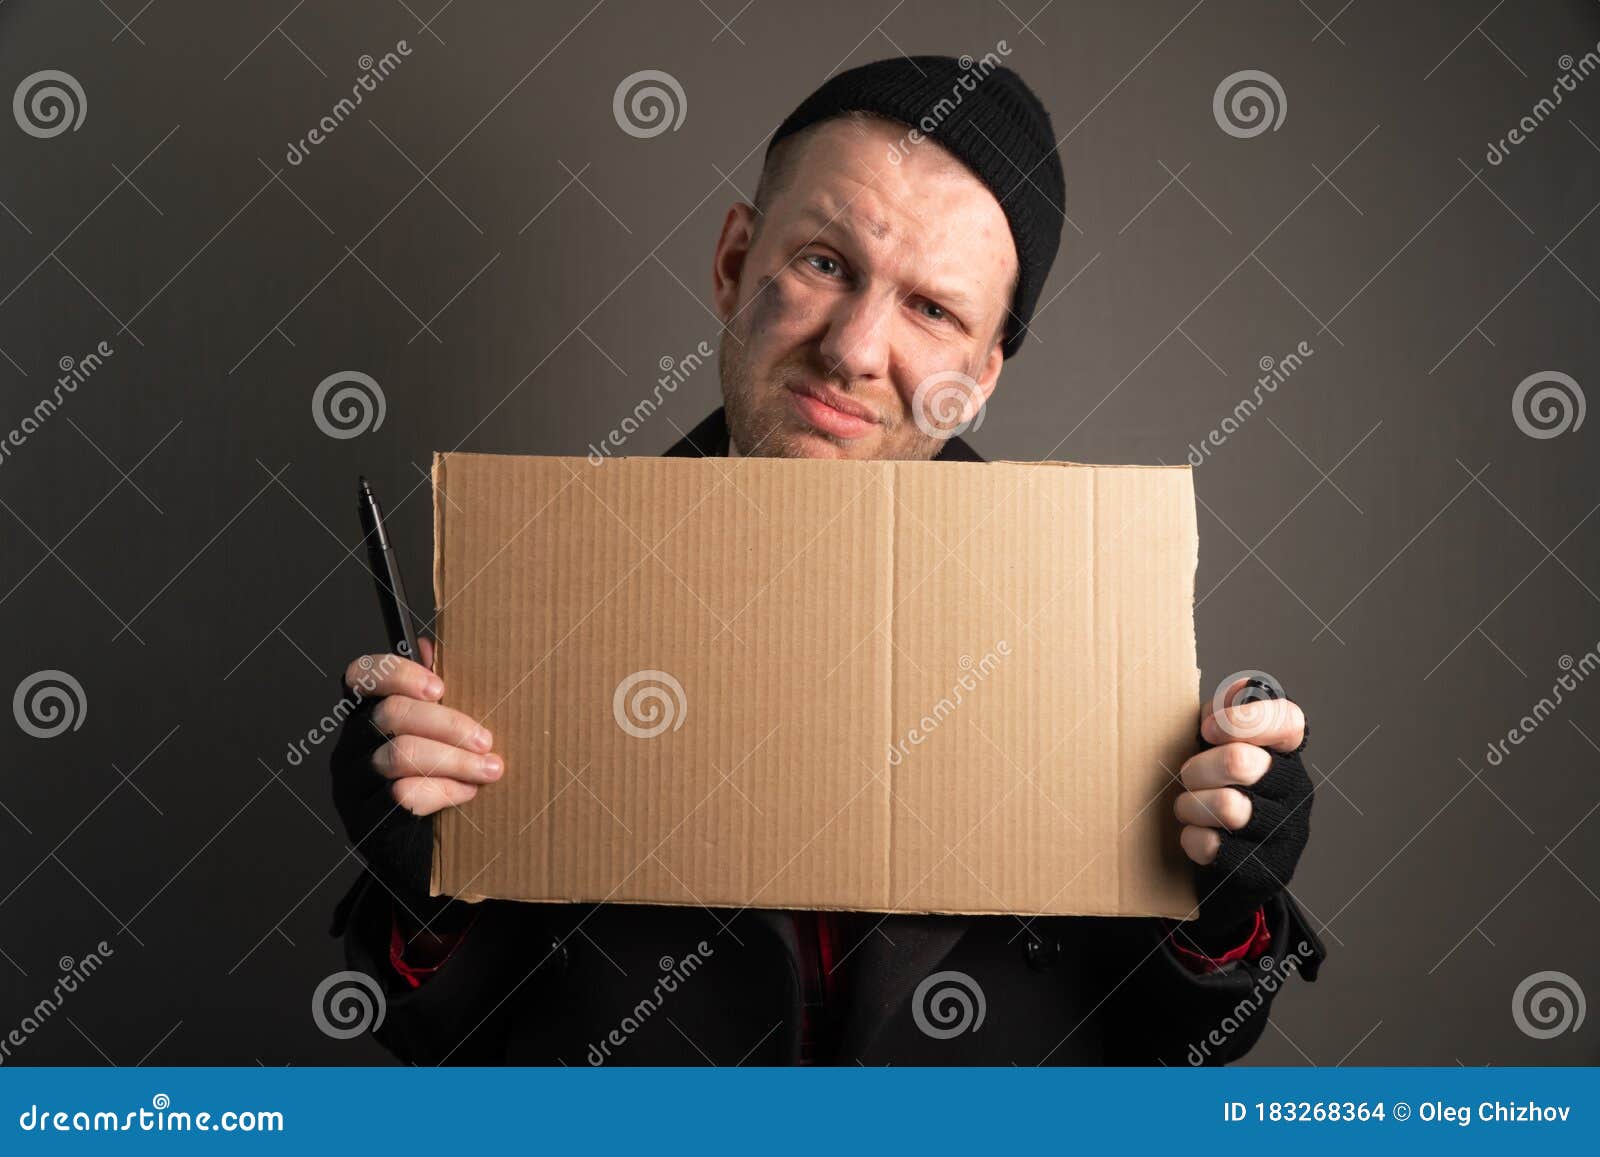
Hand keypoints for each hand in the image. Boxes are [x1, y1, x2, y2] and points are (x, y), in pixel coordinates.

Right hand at [341, 638, 503, 816]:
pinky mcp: (366, 817)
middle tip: (486, 740)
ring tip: (491, 769)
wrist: (413, 848)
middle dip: (448, 724)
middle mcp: (353, 743)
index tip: (440, 688)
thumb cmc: (430, 776)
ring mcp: (355, 780)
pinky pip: (404, 795)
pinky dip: (444, 791)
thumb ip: (430, 694)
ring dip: (456, 760)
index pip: (361, 674)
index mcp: (367, 713)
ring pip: (400, 755)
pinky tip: (467, 792)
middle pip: (391, 715)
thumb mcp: (432, 732)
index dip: (398, 674)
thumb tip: (432, 647)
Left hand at [1173, 676, 1312, 936]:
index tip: (1207, 729)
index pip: (1287, 720)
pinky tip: (1195, 836)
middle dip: (1198, 768)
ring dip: (1191, 805)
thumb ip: (1223, 715)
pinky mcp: (1265, 870)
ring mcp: (1286, 834)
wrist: (1230, 870)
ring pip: (1227, 806)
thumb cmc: (1218, 795)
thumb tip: (1236, 687)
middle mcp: (1296, 791)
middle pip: (1240, 762)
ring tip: (1187, 807)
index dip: (1242, 719)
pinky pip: (1214, 846)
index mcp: (1287, 755)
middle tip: (1187, 777)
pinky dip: (1192, 839)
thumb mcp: (1219, 750)